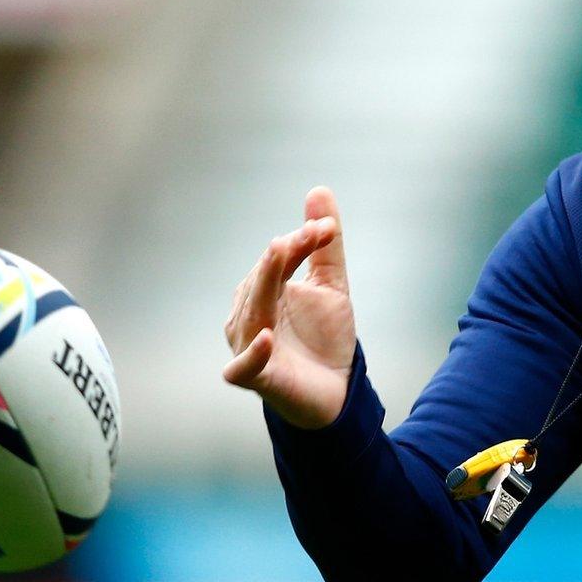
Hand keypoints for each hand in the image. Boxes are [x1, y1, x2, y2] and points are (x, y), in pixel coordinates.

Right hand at [222, 186, 357, 428]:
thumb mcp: (331, 286)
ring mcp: (248, 346)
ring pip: (251, 313)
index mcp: (262, 290)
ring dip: (266, 285)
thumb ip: (325, 245)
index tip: (327, 229)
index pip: (277, 259)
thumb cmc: (325, 339)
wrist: (336, 392)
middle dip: (285, 256)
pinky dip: (252, 353)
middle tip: (310, 235)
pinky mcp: (256, 378)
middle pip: (262, 280)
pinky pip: (245, 366)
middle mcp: (248, 315)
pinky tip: (265, 336)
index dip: (300, 242)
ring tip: (280, 255)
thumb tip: (318, 190)